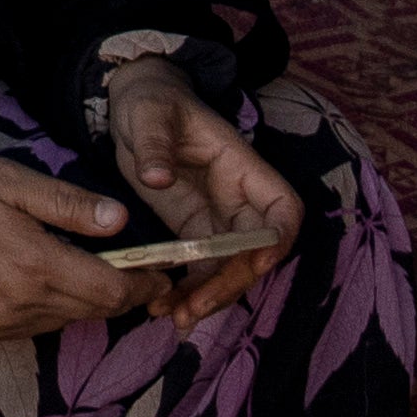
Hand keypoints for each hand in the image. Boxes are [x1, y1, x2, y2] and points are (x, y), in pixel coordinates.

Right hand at [0, 149, 150, 342]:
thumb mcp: (13, 181)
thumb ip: (69, 205)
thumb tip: (121, 221)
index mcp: (36, 264)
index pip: (111, 291)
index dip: (144, 285)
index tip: (161, 274)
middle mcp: (22, 303)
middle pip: (95, 311)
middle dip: (122, 294)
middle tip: (137, 273)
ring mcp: (1, 323)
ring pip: (67, 321)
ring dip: (87, 301)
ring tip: (89, 272)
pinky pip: (36, 328)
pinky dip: (53, 310)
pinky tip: (44, 283)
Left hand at [99, 52, 299, 326]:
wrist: (135, 104)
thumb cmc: (152, 100)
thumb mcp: (148, 113)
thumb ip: (155, 143)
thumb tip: (157, 176)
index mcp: (242, 166)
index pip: (282, 208)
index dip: (277, 239)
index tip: (255, 263)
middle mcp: (237, 198)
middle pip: (254, 252)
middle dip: (231, 284)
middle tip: (194, 308)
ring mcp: (216, 218)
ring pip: (228, 268)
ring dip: (209, 297)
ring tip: (174, 317)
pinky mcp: (192, 231)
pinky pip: (200, 269)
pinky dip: (186, 291)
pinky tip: (161, 309)